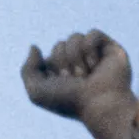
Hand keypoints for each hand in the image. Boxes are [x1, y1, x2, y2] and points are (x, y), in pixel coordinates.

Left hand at [20, 30, 136, 138]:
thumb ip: (27, 69)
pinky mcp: (111, 50)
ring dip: (75, 57)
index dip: (51, 66)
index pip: (49, 55)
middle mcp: (79, 64)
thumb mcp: (36, 91)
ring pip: (75, 37)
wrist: (99, 105)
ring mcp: (95, 56)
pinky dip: (89, 48)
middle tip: (74, 80)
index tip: (61, 83)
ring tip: (84, 75)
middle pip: (60, 44)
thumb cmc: (69, 102)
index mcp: (63, 73)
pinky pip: (93, 33)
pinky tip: (95, 65)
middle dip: (63, 62)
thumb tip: (34, 47)